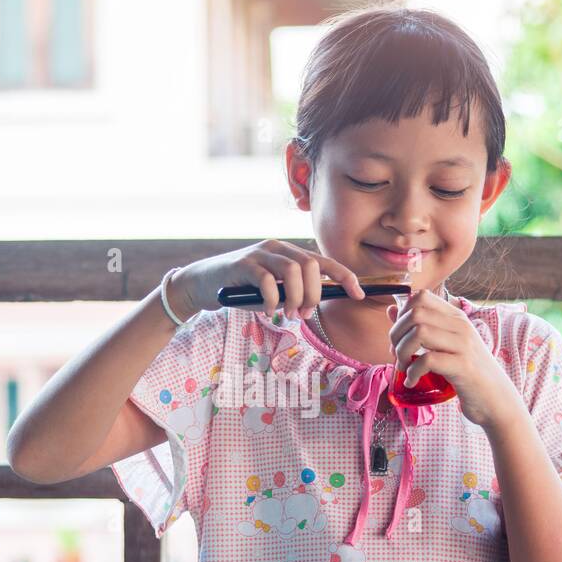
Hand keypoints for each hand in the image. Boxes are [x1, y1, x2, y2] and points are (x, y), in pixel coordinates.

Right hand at [168, 240, 364, 320]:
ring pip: (293, 270)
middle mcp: (277, 248)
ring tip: (287, 313)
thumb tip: (314, 304)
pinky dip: (272, 299)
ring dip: (296, 297)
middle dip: (314, 294)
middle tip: (303, 314)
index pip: (324, 262)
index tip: (359, 295)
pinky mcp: (242, 264)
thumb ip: (292, 293)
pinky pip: (267, 280)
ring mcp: (259, 253)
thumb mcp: (272, 291)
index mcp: (288, 254)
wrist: (202, 284)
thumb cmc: (240, 290)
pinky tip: (267, 310)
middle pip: (311, 266)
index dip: (345, 277)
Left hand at [386, 289, 523, 428]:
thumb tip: (391, 310)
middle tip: (398, 356)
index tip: (400, 338)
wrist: (496, 399)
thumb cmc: (466, 372)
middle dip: (396, 336)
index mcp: (455, 316)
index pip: (420, 297)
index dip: (401, 315)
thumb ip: (419, 327)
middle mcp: (460, 325)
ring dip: (402, 353)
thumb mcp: (444, 345)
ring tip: (405, 368)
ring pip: (419, 332)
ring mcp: (464, 345)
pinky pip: (427, 360)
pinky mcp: (463, 366)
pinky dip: (412, 372)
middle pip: (415, 313)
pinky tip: (413, 382)